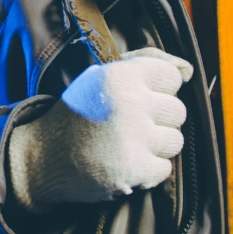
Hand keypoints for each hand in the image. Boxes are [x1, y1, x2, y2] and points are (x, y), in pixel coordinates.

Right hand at [7, 47, 191, 211]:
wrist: (42, 158)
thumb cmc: (77, 114)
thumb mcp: (101, 77)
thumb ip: (146, 63)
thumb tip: (189, 70)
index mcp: (120, 76)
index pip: (171, 77)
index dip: (156, 90)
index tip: (137, 99)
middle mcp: (130, 103)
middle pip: (177, 111)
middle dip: (157, 120)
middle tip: (129, 126)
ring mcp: (135, 138)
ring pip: (175, 141)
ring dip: (155, 146)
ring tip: (127, 145)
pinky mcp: (136, 168)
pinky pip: (164, 168)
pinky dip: (147, 170)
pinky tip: (123, 163)